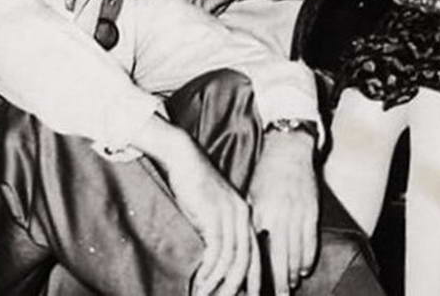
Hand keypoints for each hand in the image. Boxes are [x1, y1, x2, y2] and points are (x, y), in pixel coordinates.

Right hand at [165, 134, 260, 295]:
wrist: (183, 157)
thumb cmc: (193, 184)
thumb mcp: (211, 209)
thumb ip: (219, 230)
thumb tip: (217, 261)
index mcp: (245, 214)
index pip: (256, 253)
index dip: (254, 279)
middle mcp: (242, 215)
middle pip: (247, 261)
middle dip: (238, 288)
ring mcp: (229, 214)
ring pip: (233, 260)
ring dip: (220, 284)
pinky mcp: (214, 214)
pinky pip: (217, 252)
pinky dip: (210, 272)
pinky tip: (201, 282)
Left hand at [248, 130, 318, 294]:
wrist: (288, 150)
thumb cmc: (266, 174)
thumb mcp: (251, 196)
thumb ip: (251, 222)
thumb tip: (247, 251)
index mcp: (261, 212)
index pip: (260, 250)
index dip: (259, 272)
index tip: (257, 288)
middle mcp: (279, 215)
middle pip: (280, 258)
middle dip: (280, 282)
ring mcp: (298, 213)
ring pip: (297, 253)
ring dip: (294, 273)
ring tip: (290, 285)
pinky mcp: (312, 211)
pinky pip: (311, 241)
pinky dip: (308, 258)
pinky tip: (303, 268)